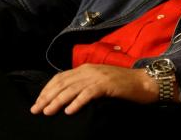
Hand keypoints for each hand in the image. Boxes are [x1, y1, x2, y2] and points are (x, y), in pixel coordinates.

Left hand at [30, 64, 157, 115]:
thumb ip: (84, 84)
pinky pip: (88, 94)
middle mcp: (89, 70)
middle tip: (36, 110)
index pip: (60, 77)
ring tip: (47, 111)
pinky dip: (77, 102)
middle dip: (47, 96)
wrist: (144, 82)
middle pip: (63, 83)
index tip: (37, 102)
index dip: (47, 89)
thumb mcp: (99, 81)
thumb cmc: (122, 85)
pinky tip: (69, 111)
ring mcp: (98, 76)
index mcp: (86, 68)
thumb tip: (66, 96)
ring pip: (72, 89)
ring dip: (57, 100)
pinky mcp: (107, 85)